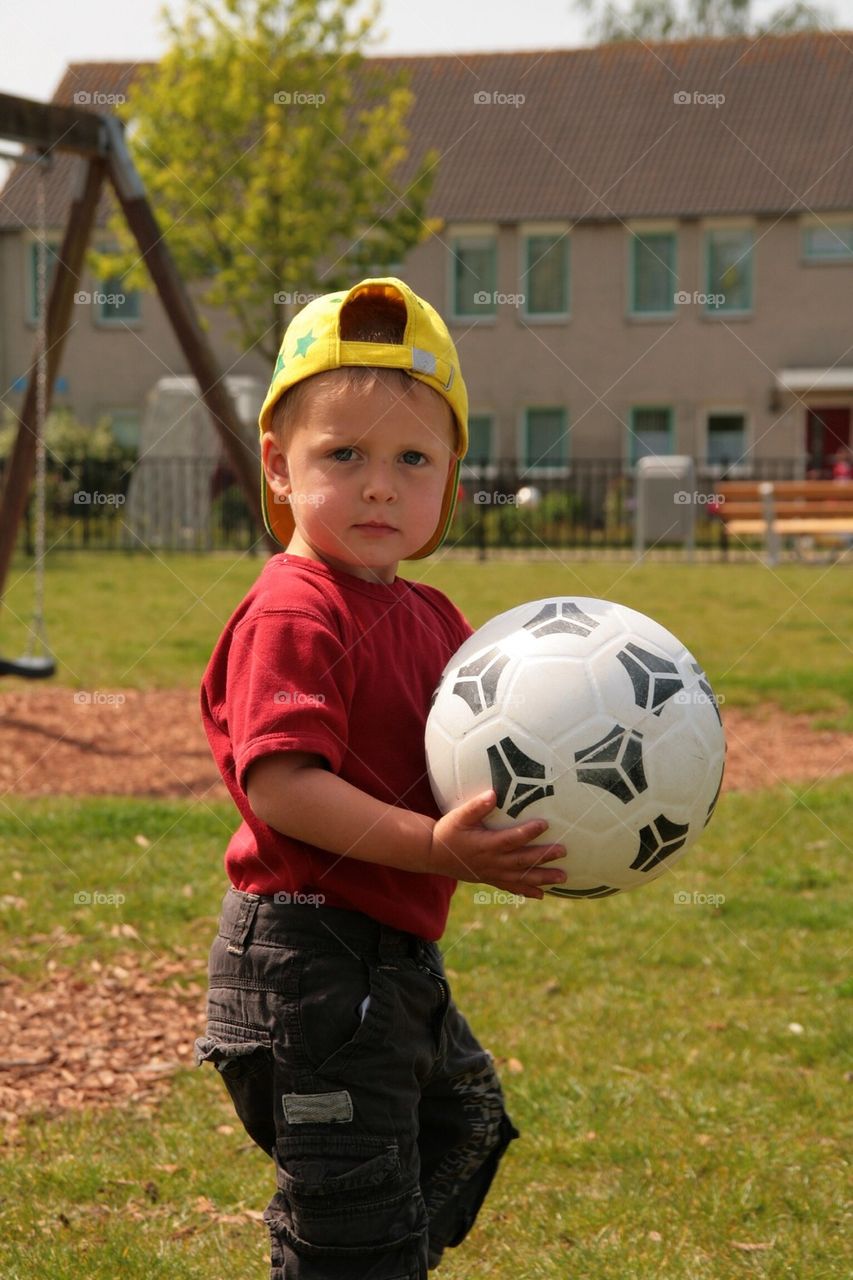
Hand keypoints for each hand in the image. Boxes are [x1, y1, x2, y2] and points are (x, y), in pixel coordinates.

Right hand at [429, 790, 566, 898]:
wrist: (433, 855)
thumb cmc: (447, 832)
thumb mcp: (458, 817)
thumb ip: (476, 806)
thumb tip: (493, 794)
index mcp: (486, 845)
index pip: (511, 839)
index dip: (528, 832)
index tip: (545, 824)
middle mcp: (492, 862)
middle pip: (522, 860)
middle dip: (543, 857)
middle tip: (563, 851)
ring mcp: (492, 873)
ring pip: (521, 877)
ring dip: (542, 877)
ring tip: (562, 877)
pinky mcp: (490, 879)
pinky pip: (511, 887)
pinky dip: (526, 891)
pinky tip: (541, 894)